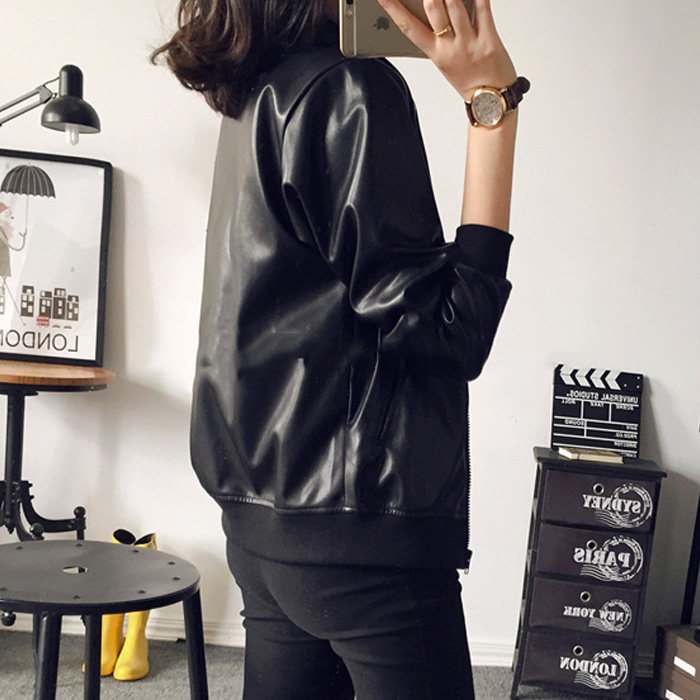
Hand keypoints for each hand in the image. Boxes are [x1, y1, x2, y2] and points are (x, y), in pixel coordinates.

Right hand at [376, 0, 516, 100]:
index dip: (393, 9)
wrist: (492, 100)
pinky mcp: (489, 40)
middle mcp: (449, 47)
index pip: (408, 27)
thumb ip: (439, 36)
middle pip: (432, 9)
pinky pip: (483, 7)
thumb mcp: (446, 61)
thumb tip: (432, 6)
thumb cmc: (469, 80)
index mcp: (435, 54)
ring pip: (455, 4)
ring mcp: (469, 43)